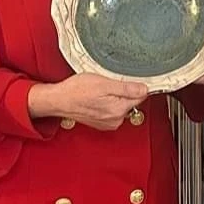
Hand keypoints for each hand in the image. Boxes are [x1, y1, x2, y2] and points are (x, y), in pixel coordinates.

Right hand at [27, 74, 148, 130]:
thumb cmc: (76, 91)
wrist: (58, 100)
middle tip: (108, 84)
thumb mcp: (104, 83)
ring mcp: (108, 123)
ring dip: (114, 97)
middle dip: (123, 91)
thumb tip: (144, 89)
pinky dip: (107, 103)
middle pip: (131, 101)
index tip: (128, 80)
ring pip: (121, 105)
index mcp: (119, 110)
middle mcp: (116, 120)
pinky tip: (97, 98)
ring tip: (100, 91)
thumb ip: (127, 88)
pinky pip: (112, 110)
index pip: (140, 96)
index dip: (136, 85)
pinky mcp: (101, 123)